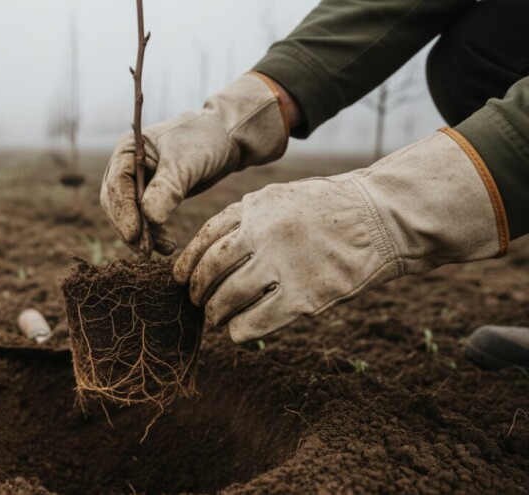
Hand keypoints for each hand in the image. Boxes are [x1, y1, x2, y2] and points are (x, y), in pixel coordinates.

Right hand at [101, 73, 289, 253]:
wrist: (224, 139)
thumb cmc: (204, 141)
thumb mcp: (186, 162)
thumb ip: (167, 188)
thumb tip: (149, 218)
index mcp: (127, 150)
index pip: (117, 184)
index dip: (123, 211)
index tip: (135, 234)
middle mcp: (125, 166)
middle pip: (116, 203)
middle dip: (130, 227)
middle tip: (145, 250)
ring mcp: (136, 182)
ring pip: (128, 215)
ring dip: (142, 235)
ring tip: (165, 248)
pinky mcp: (150, 196)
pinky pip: (144, 219)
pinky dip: (153, 234)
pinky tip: (167, 245)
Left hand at [174, 130, 506, 342]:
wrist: (382, 217)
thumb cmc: (331, 208)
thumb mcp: (283, 197)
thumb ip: (249, 219)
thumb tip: (212, 253)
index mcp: (254, 208)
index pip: (205, 239)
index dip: (186, 263)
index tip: (179, 278)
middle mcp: (262, 234)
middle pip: (211, 269)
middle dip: (197, 291)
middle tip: (197, 302)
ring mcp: (282, 265)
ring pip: (228, 297)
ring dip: (216, 313)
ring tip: (216, 319)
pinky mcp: (304, 296)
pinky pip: (258, 321)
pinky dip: (241, 331)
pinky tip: (238, 333)